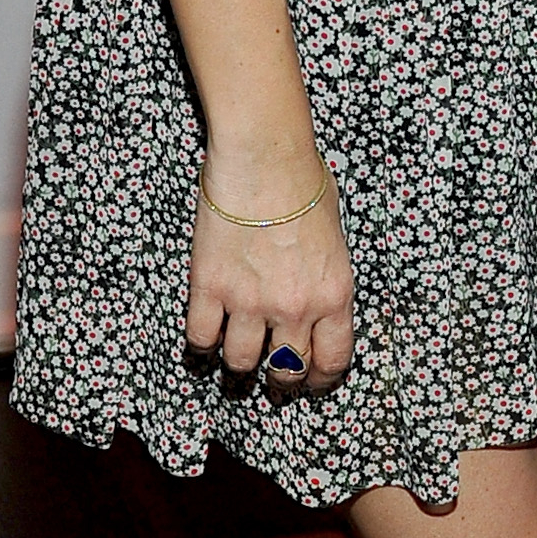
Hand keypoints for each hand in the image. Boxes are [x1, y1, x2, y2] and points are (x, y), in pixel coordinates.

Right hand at [187, 155, 355, 389]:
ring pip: (240, 364)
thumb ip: (326, 275)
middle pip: (286, 370)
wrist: (264, 155)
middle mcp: (294, 307)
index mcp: (333, 293)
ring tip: (237, 348)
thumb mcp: (335, 233)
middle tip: (271, 371)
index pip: (332, 361)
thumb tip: (315, 294)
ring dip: (239, 360)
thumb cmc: (303, 180)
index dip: (321, 380)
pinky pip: (201, 339)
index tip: (311, 382)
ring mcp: (250, 302)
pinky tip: (206, 334)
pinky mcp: (210, 289)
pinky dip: (202, 344)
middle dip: (280, 376)